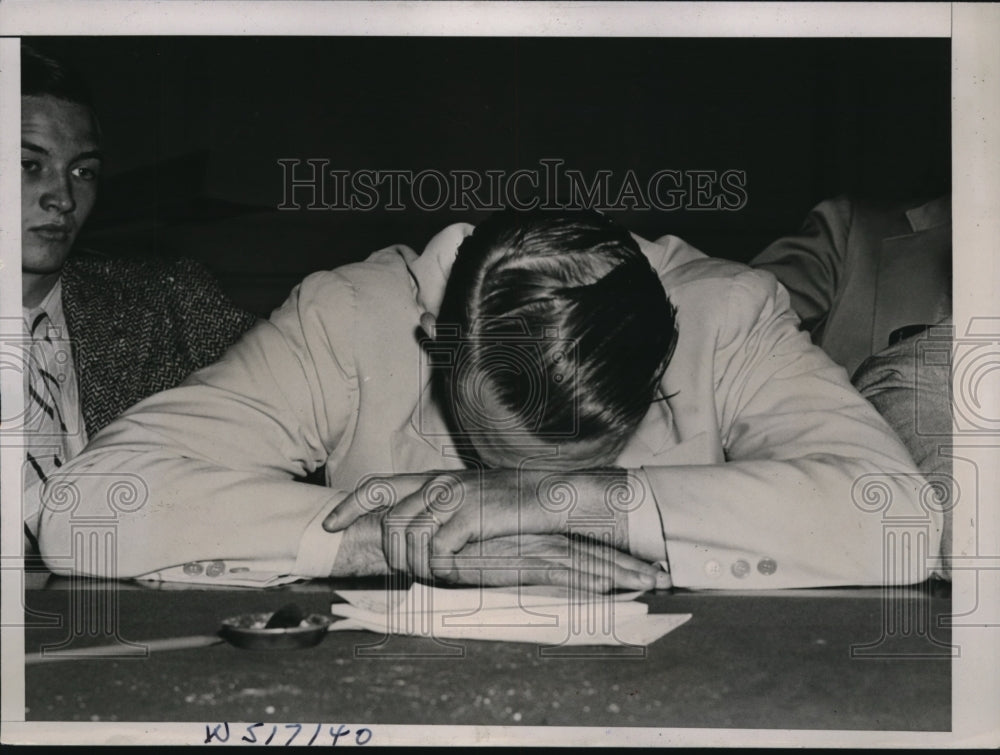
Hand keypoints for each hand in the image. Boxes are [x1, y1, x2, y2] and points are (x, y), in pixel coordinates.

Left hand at [324, 468, 641, 581]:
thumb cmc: (513, 504)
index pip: (378, 485)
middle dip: (389, 554)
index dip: (349, 505)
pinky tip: (453, 571)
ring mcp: (453, 499)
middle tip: (405, 571)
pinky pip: (436, 551)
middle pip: (389, 522)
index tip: (329, 525)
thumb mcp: (470, 499)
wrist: (552, 498)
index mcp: (435, 479)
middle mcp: (438, 484)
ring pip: (409, 540)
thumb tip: (412, 535)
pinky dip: (439, 568)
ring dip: (416, 565)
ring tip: (435, 573)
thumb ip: (440, 509)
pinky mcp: (470, 517)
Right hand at [437, 533, 662, 592]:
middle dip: (629, 566)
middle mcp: (544, 541)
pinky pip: (563, 576)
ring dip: (620, 574)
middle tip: (661, 576)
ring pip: (588, 564)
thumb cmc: (464, 550)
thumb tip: (547, 574)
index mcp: (541, 536)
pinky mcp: (523, 566)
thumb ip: (524, 561)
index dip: (616, 557)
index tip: (644, 566)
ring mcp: (536, 553)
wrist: (436, 543)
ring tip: (649, 583)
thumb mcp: (501, 555)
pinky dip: (588, 581)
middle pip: (596, 554)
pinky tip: (609, 590)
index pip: (586, 547)